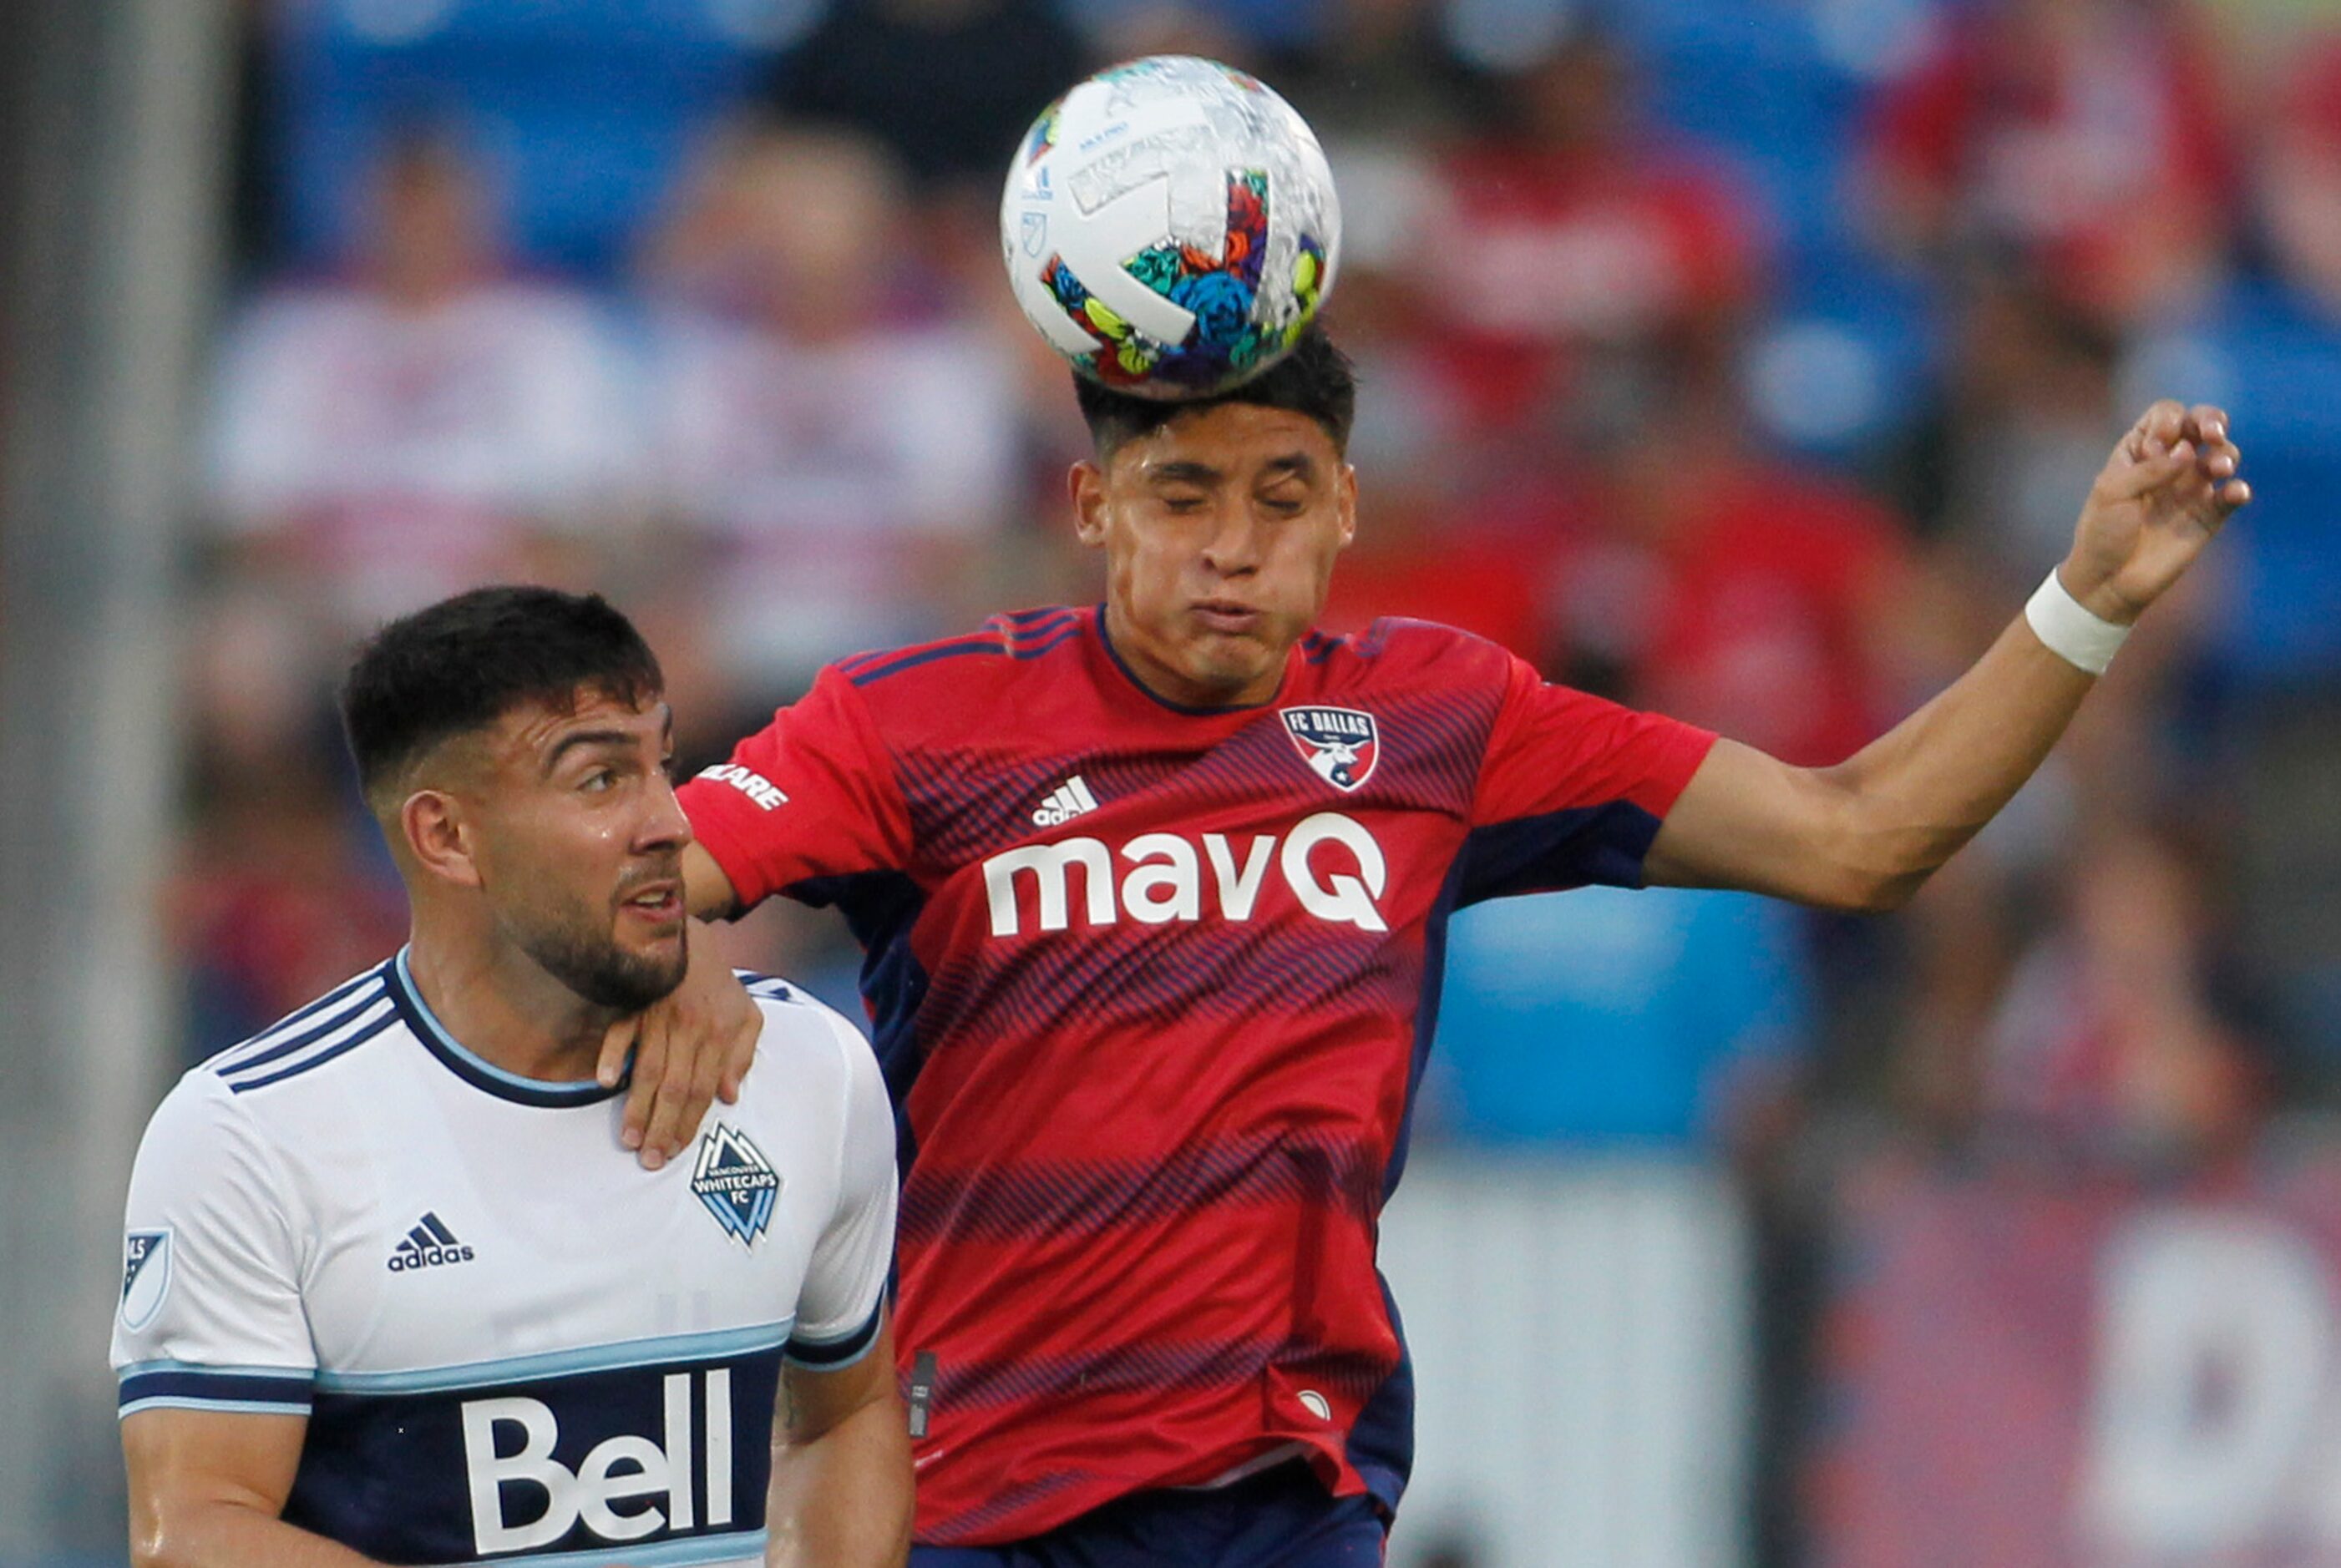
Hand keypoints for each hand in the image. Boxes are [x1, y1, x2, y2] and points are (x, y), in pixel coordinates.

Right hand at [597, 922, 762, 1168]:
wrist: (687, 932)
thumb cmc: (718, 981)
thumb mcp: (748, 1013)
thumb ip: (743, 1055)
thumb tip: (729, 1096)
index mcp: (719, 1033)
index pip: (703, 1089)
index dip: (689, 1122)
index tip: (675, 1150)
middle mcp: (690, 1028)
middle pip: (674, 1087)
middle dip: (662, 1127)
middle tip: (650, 1159)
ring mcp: (660, 1015)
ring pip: (647, 1068)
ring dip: (637, 1106)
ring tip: (629, 1139)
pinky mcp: (634, 1002)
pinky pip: (620, 1031)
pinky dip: (610, 1055)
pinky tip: (603, 1082)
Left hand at [2061, 401, 2249, 625]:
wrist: (2108, 581)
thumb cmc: (2102, 532)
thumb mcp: (2113, 492)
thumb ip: (2150, 468)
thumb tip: (2188, 452)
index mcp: (2139, 451)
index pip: (2165, 416)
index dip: (2167, 422)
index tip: (2153, 447)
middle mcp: (2169, 464)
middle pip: (2201, 426)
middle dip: (2211, 421)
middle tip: (2212, 434)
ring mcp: (2190, 488)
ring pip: (2222, 456)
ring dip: (2225, 455)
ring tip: (2218, 468)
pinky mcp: (2207, 516)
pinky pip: (2232, 495)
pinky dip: (2238, 490)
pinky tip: (2234, 492)